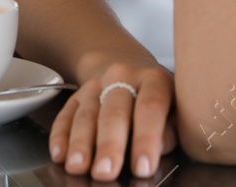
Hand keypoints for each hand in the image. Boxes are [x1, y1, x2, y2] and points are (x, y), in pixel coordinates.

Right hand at [51, 60, 176, 181]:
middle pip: (114, 112)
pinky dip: (60, 135)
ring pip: (87, 113)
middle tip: (105, 171)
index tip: (142, 167)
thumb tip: (159, 148)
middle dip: (109, 145)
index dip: (146, 139)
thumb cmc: (159, 97)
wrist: (130, 66)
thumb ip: (171, 128)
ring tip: (78, 166)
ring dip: (80, 143)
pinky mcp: (77, 93)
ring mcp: (97, 83)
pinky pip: (66, 114)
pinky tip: (59, 153)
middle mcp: (123, 77)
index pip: (150, 109)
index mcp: (155, 80)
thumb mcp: (176, 108)